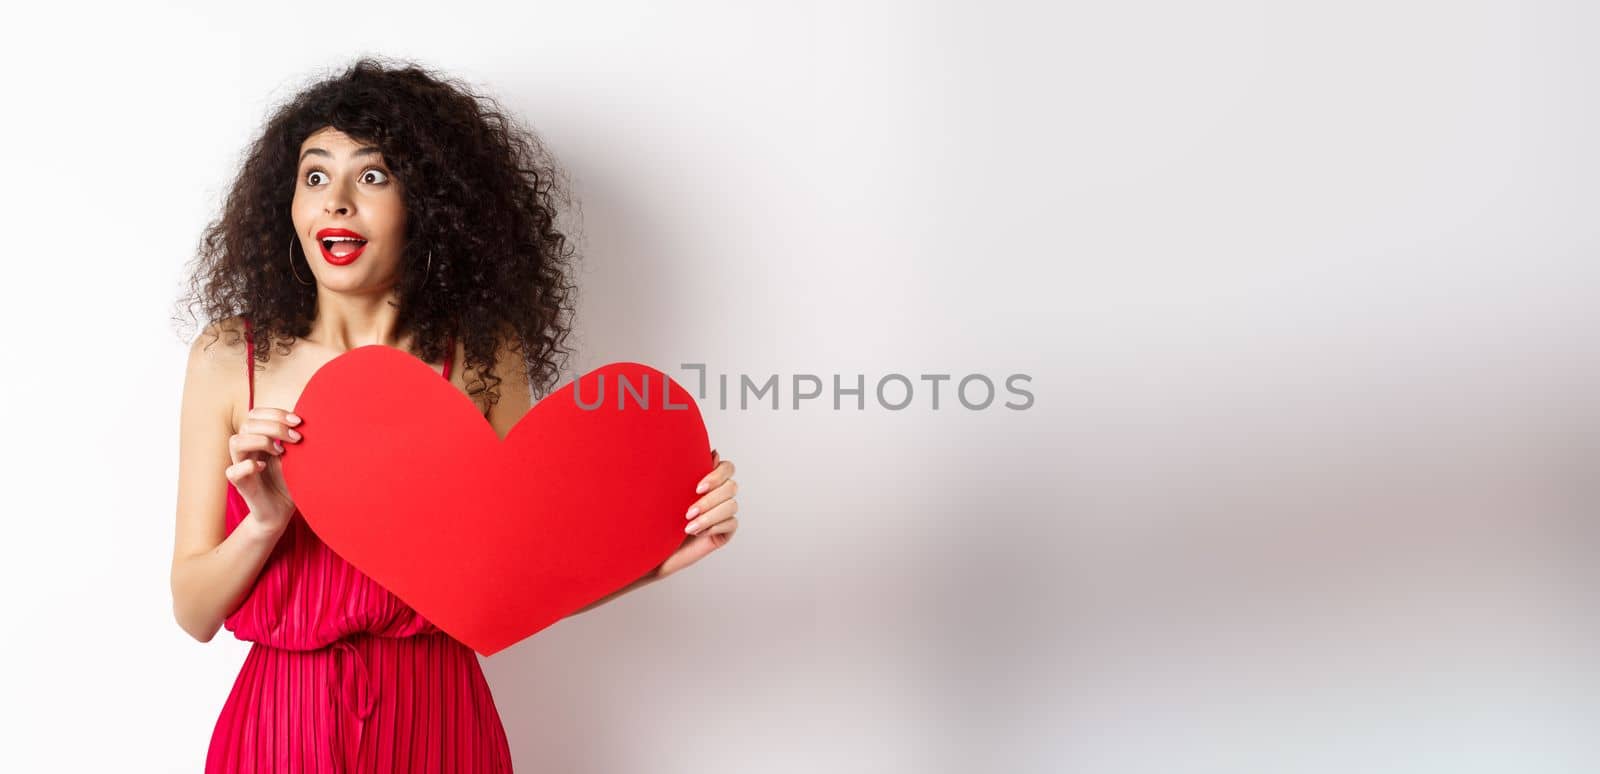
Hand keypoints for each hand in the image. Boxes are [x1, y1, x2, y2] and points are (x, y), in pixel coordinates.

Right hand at [224, 407, 303, 535]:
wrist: (283, 511)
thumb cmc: (290, 482)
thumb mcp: (296, 457)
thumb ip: (294, 439)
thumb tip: (307, 421)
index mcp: (258, 439)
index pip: (255, 415)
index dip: (275, 413)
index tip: (298, 421)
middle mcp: (247, 450)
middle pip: (247, 424)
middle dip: (275, 427)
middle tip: (297, 438)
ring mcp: (242, 466)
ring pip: (235, 441)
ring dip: (260, 441)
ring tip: (280, 452)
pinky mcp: (241, 485)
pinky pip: (232, 471)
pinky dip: (248, 466)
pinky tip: (264, 467)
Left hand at [655, 449, 738, 578]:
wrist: (652, 548)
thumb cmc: (657, 517)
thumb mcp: (670, 492)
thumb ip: (690, 472)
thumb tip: (714, 452)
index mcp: (708, 480)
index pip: (727, 468)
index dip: (717, 475)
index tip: (697, 488)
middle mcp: (719, 495)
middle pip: (731, 487)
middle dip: (709, 500)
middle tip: (688, 512)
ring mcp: (723, 514)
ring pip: (731, 506)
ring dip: (709, 515)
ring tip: (689, 526)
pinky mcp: (725, 532)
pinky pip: (731, 524)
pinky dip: (714, 527)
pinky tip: (697, 532)